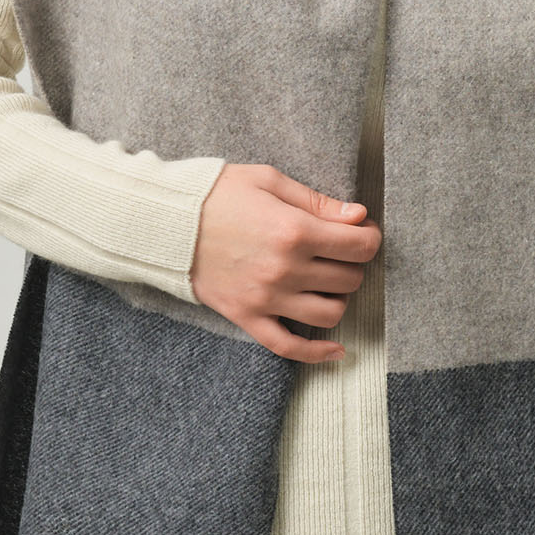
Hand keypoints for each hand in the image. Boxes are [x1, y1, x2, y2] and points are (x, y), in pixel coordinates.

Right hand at [190, 163, 382, 363]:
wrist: (165, 222)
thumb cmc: (218, 194)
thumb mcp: (269, 181)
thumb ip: (317, 201)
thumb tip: (359, 217)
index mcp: (294, 231)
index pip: (359, 246)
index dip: (369, 238)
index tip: (361, 233)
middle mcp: (285, 269)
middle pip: (349, 279)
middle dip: (353, 264)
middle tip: (340, 252)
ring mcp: (266, 298)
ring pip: (330, 314)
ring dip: (338, 298)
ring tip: (327, 283)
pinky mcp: (247, 317)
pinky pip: (289, 347)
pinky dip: (317, 353)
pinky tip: (336, 351)